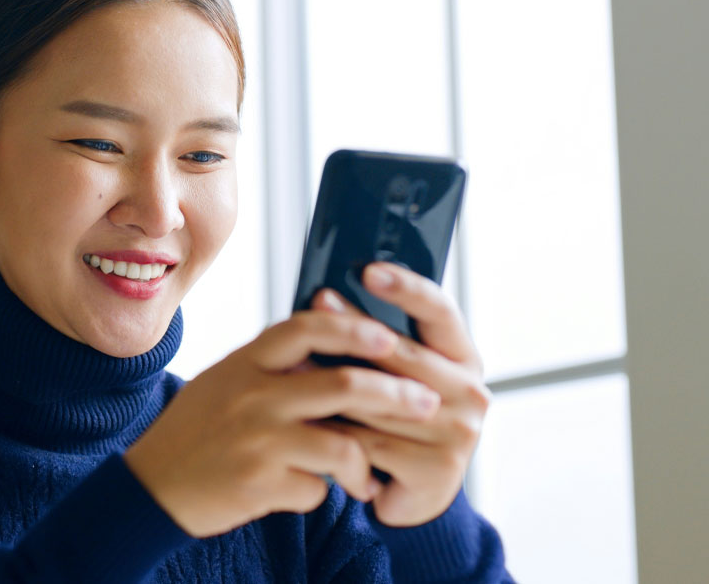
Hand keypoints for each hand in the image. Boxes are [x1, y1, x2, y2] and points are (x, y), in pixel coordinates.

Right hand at [122, 307, 442, 537]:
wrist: (151, 485)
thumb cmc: (195, 430)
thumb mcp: (224, 380)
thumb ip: (270, 365)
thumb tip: (329, 342)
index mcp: (245, 363)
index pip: (305, 329)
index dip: (352, 328)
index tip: (387, 336)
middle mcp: (252, 396)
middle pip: (342, 385)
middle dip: (395, 394)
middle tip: (426, 402)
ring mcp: (257, 440)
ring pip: (341, 444)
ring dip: (365, 462)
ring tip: (369, 474)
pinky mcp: (259, 483)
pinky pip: (316, 488)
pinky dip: (324, 493)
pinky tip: (317, 495)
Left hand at [311, 262, 490, 527]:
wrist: (404, 494)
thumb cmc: (391, 423)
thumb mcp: (392, 376)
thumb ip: (376, 341)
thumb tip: (327, 295)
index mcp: (463, 359)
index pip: (441, 312)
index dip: (407, 288)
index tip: (369, 270)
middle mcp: (471, 392)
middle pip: (402, 352)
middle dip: (353, 327)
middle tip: (317, 302)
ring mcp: (459, 433)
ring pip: (379, 399)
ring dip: (333, 384)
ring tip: (294, 365)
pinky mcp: (438, 471)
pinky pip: (369, 442)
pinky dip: (334, 433)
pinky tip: (306, 421)